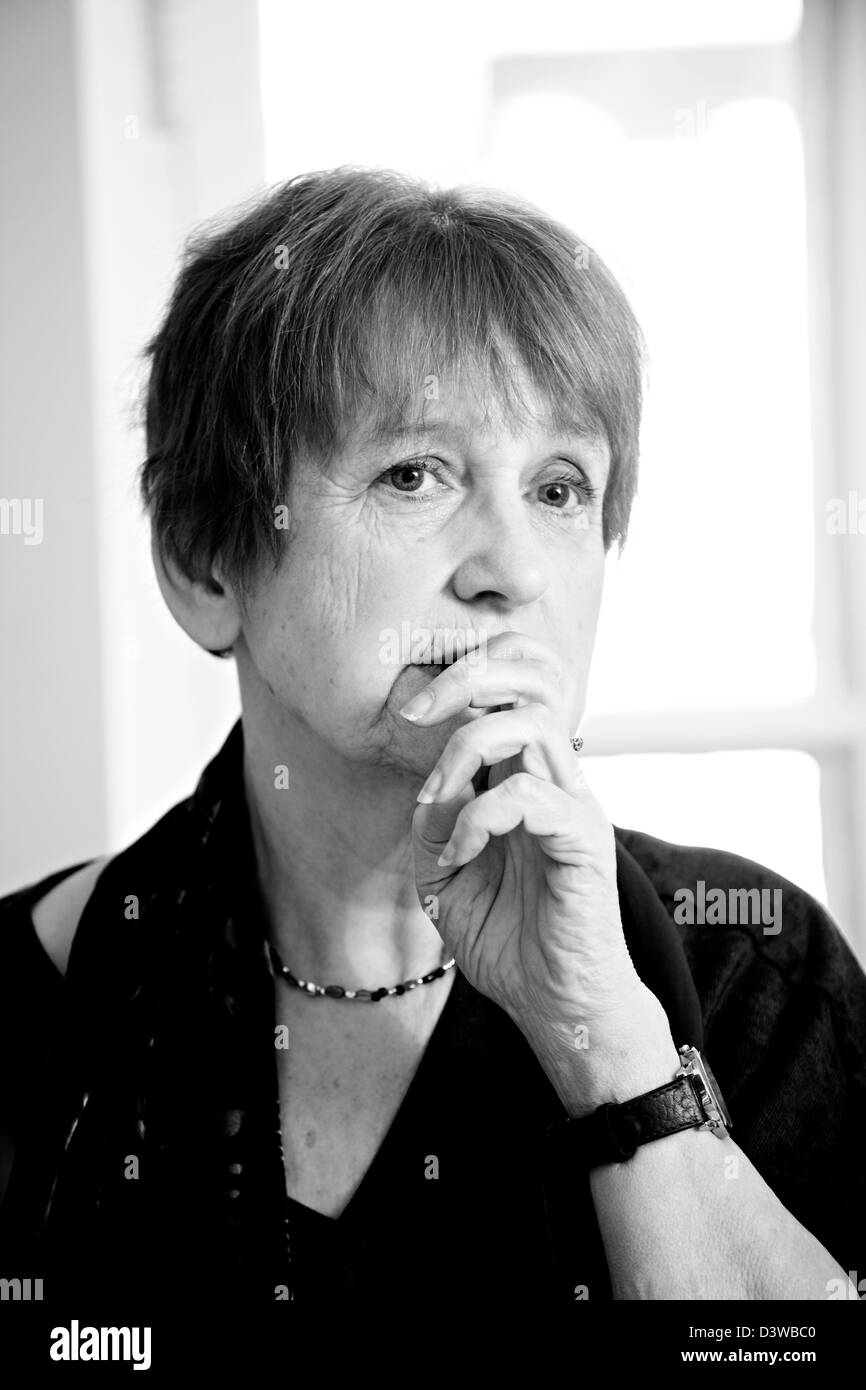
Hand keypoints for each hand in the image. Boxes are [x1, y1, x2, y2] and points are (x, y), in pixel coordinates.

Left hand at [402, 631, 672, 1093]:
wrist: (556, 1007)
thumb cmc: (511, 943)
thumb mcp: (447, 878)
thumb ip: (435, 826)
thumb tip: (428, 788)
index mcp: (528, 777)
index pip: (516, 685)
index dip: (466, 674)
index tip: (410, 710)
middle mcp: (557, 779)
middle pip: (532, 678)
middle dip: (465, 676)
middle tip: (415, 712)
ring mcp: (574, 805)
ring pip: (532, 722)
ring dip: (466, 748)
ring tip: (437, 800)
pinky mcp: (583, 841)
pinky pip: (530, 796)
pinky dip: (478, 816)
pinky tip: (458, 853)